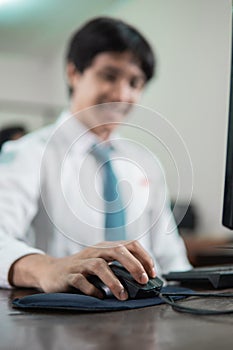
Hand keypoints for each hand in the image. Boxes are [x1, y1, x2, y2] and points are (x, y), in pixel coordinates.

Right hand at [10, 241, 155, 300]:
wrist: (52, 271)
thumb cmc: (82, 269)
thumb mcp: (102, 263)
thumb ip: (119, 268)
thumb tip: (143, 280)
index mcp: (105, 247)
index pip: (129, 244)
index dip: (143, 257)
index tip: (152, 273)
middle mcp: (95, 252)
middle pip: (116, 250)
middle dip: (133, 265)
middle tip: (143, 280)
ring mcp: (81, 263)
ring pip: (99, 266)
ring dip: (114, 281)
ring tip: (123, 294)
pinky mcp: (69, 275)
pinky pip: (81, 281)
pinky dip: (93, 289)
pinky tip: (100, 296)